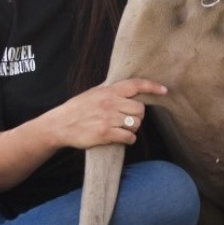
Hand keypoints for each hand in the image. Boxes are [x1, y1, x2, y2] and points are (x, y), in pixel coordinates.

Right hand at [52, 78, 166, 149]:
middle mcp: (110, 103)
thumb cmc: (78, 108)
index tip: (164, 90)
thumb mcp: (94, 92)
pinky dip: (129, 139)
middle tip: (129, 119)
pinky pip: (129, 137)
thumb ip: (111, 90)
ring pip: (135, 123)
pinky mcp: (104, 134)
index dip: (152, 87)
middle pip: (140, 109)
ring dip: (133, 128)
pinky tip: (123, 138)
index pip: (136, 85)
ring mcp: (108, 118)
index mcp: (108, 90)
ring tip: (123, 128)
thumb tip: (130, 87)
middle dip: (138, 116)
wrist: (59, 125)